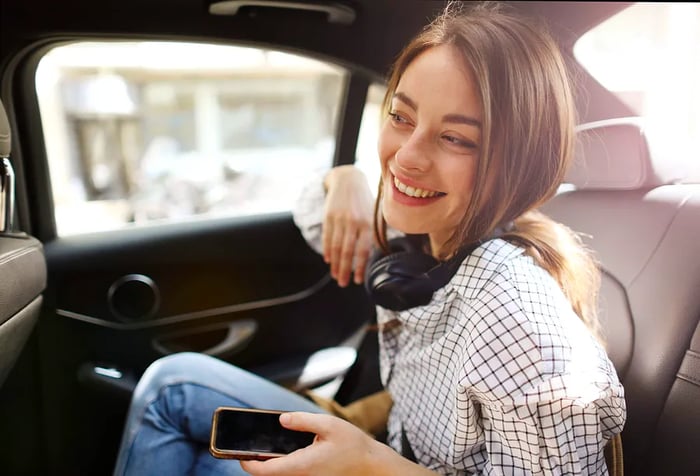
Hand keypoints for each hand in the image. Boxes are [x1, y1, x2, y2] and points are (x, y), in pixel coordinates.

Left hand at [240, 412, 429, 475]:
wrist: (372, 465)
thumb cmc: (354, 446)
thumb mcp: (328, 425)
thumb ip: (302, 421)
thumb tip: (281, 419)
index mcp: (302, 465)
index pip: (265, 470)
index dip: (247, 463)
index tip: (237, 455)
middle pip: (270, 474)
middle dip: (256, 461)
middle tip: (246, 446)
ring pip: (281, 474)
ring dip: (270, 463)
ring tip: (261, 446)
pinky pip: (292, 473)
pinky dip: (282, 464)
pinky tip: (282, 451)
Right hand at [321, 165, 374, 286]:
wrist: (348, 179)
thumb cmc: (364, 201)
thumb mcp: (374, 214)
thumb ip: (376, 233)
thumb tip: (380, 254)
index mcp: (368, 223)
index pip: (364, 250)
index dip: (360, 267)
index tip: (357, 281)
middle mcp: (354, 222)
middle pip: (348, 251)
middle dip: (345, 270)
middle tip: (343, 284)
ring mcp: (340, 219)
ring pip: (336, 247)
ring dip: (335, 264)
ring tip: (335, 275)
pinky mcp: (329, 216)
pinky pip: (327, 237)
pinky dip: (328, 250)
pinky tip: (328, 260)